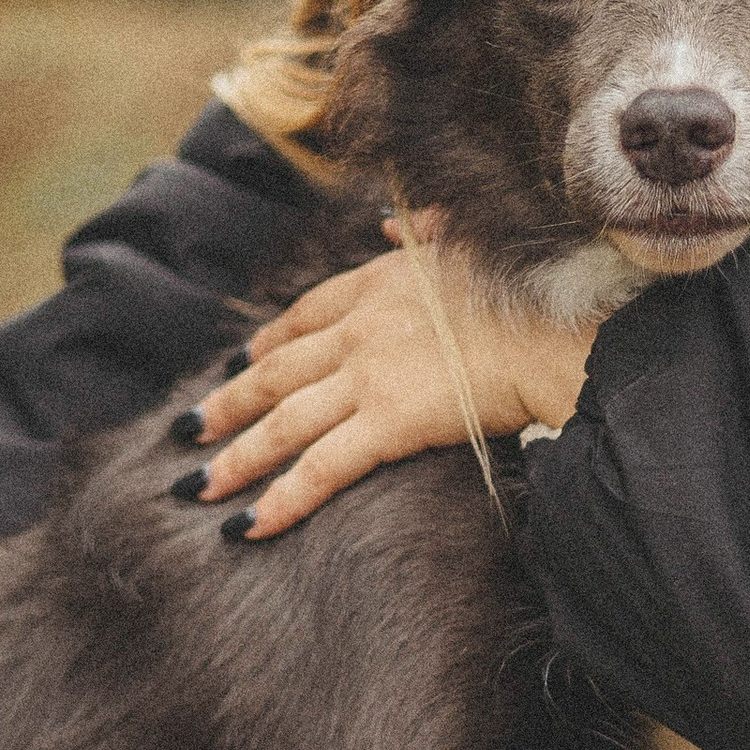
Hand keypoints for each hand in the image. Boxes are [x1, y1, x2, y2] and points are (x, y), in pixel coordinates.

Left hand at [186, 223, 594, 538]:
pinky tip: (245, 526)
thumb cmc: (535, 290)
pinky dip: (279, 498)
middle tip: (189, 429)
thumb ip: (427, 233)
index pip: (304, 315)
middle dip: (228, 403)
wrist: (560, 327)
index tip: (240, 360)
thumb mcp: (472, 241)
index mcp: (379, 282)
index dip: (268, 342)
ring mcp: (368, 376)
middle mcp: (359, 328)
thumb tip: (395, 224)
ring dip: (234, 457)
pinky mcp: (387, 422)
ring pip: (282, 422)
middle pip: (276, 372)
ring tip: (194, 486)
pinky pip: (319, 468)